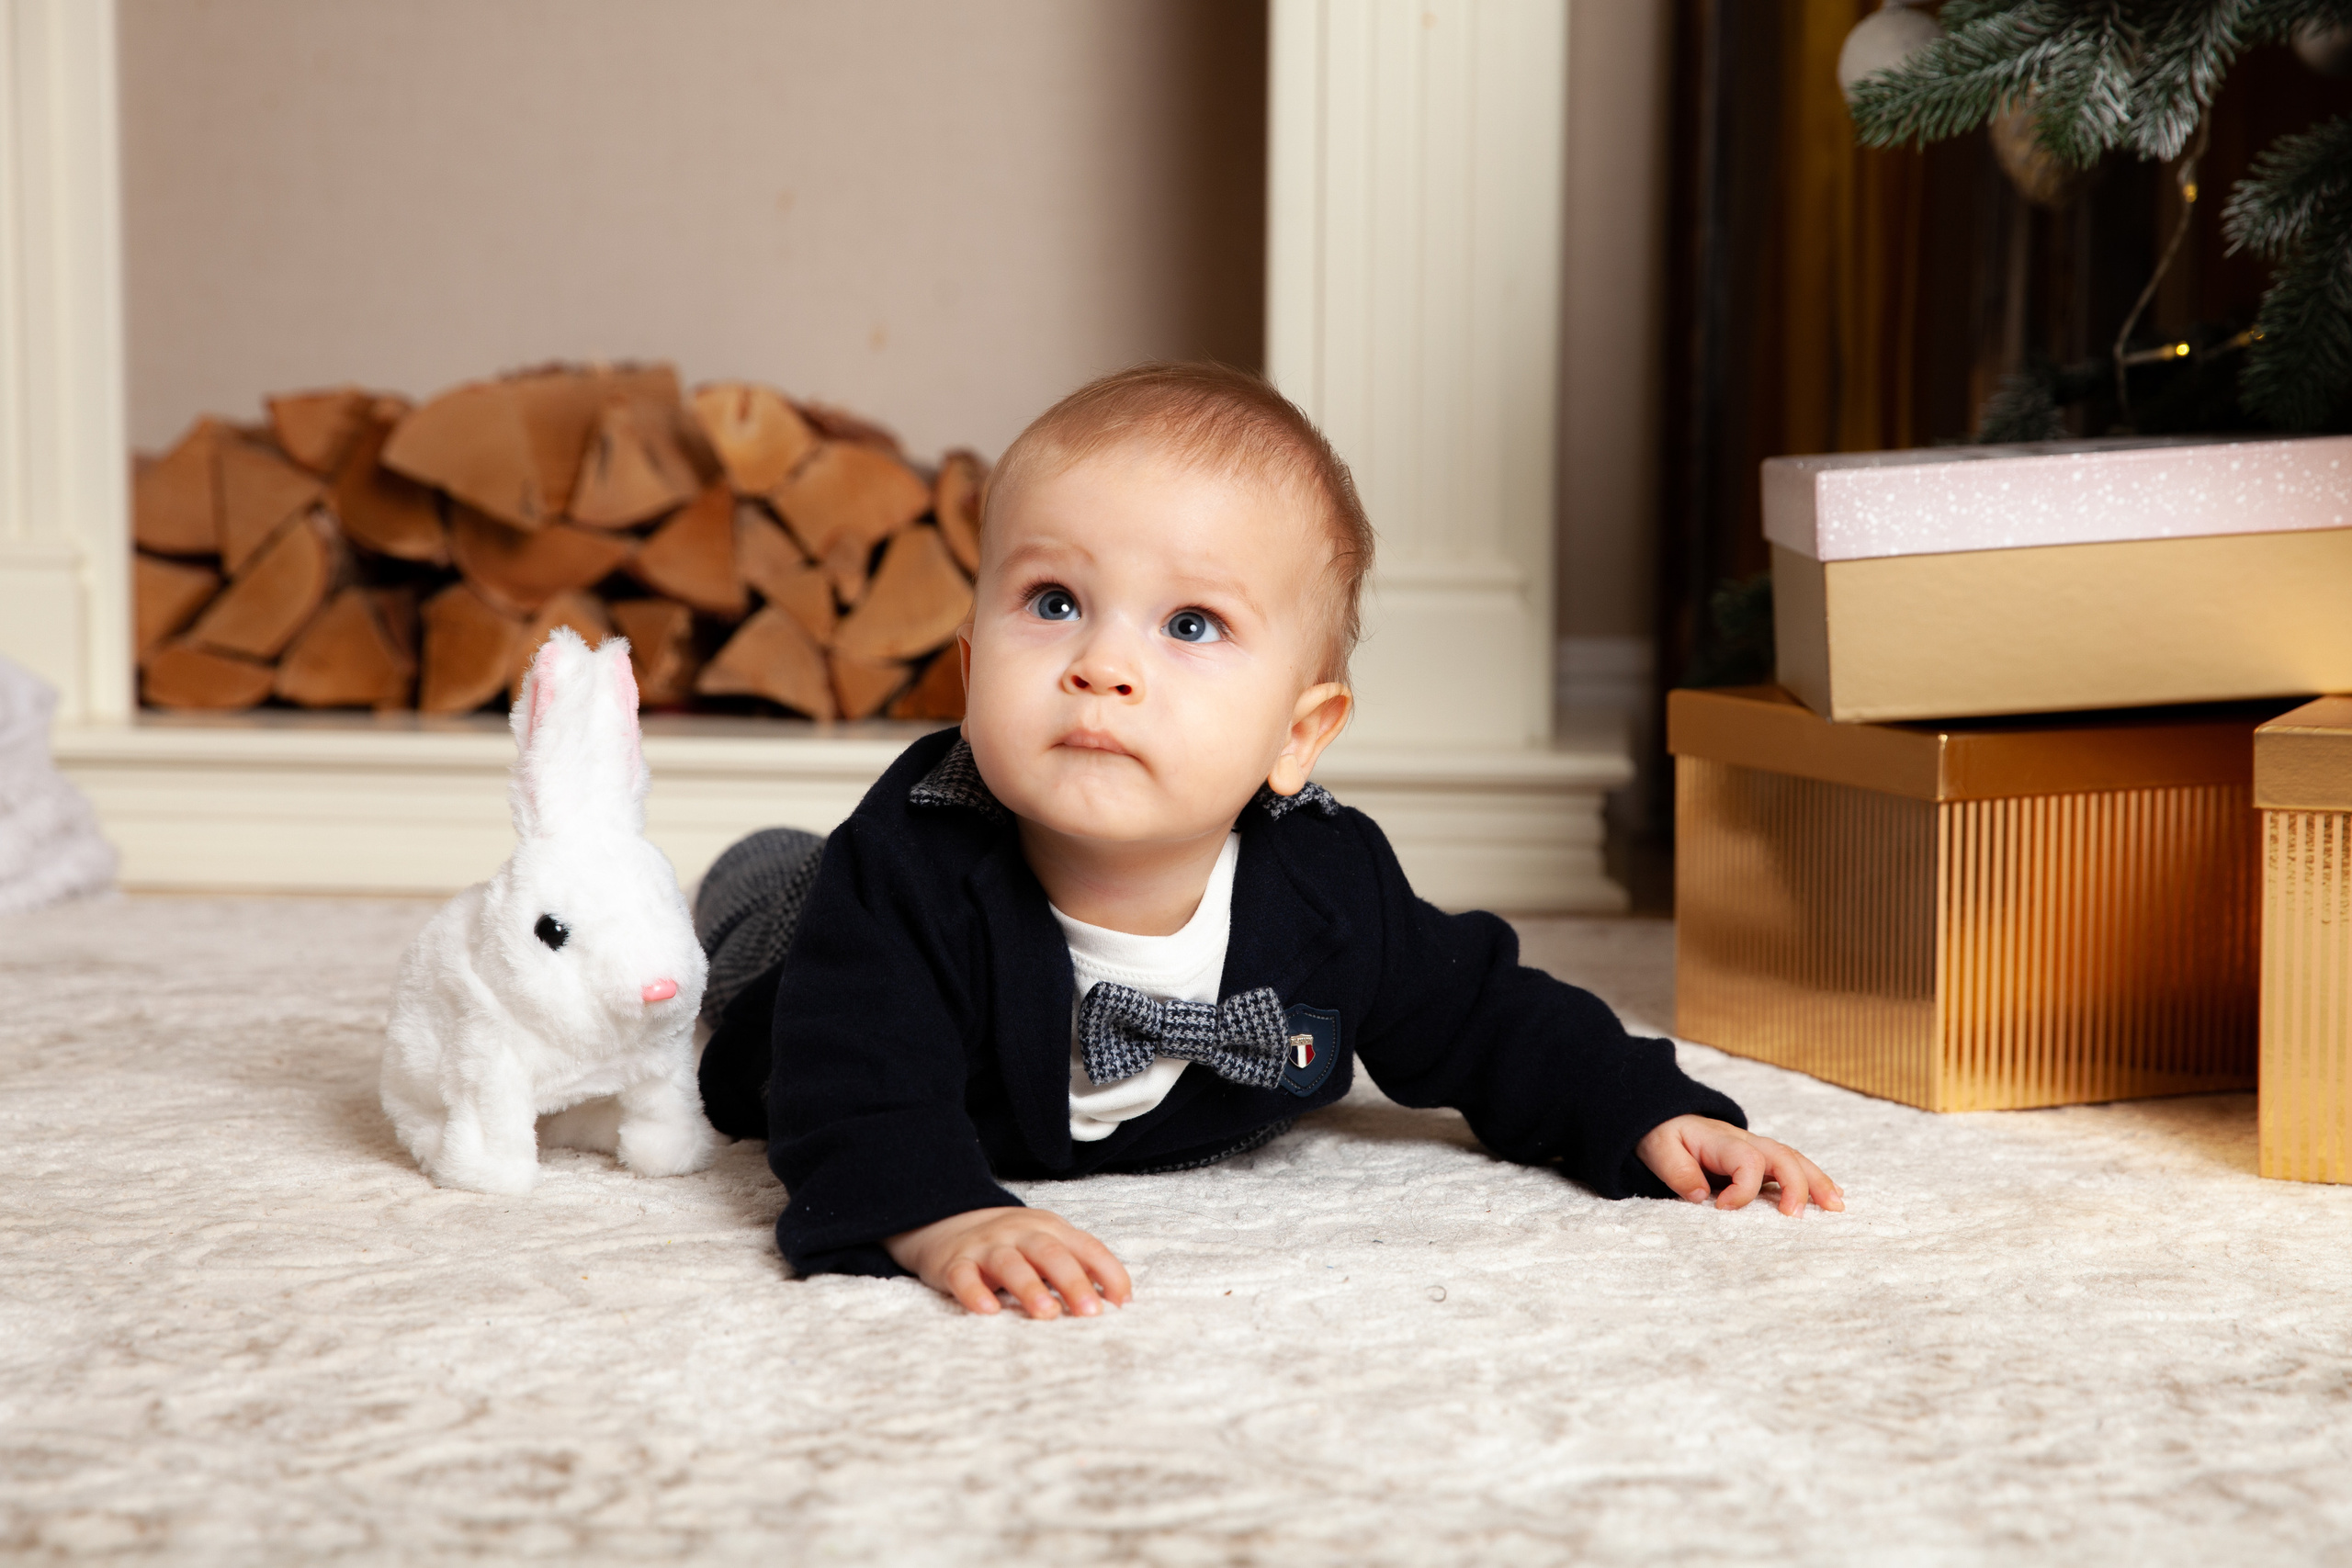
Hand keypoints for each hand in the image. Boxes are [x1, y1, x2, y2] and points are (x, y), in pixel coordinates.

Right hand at [885, 1206, 1132, 1318]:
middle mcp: (1021, 1234)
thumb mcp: (1049, 1245)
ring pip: (1010, 1264)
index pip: (1087, 1247)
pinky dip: (974, 1293)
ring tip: (1046, 1314)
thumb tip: (1120, 1301)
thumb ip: (1081, 1266)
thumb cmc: (1014, 1244)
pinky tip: (987, 1311)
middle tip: (1091, 1313)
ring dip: (1030, 1288)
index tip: (1122, 1302)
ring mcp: (987, 1247)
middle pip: (1050, 1253)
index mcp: (1052, 1230)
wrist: (949, 1221)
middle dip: (1073, 1282)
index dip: (1109, 1272)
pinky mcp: (955, 1263)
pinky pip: (963, 1277)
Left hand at [1637, 1115, 1843, 1215]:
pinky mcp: (1760, 1160)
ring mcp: (1757, 1149)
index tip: (1721, 1209)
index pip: (1748, 1161)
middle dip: (1796, 1185)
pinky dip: (1813, 1181)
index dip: (1741, 1190)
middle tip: (1796, 1217)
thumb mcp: (1658, 1149)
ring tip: (1836, 1208)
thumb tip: (1700, 1196)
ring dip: (1817, 1182)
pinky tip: (1831, 1198)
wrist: (1664, 1118)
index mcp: (1722, 1141)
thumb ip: (1677, 1171)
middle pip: (1782, 1156)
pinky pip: (1792, 1167)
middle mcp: (1746, 1142)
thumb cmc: (1664, 1136)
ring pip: (1795, 1160)